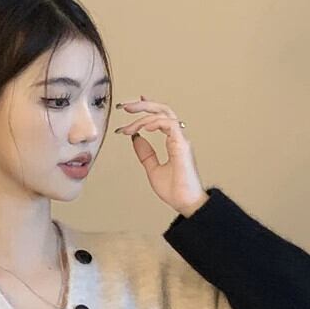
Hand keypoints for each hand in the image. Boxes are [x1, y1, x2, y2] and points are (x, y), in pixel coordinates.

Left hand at [114, 94, 206, 215]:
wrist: (185, 203)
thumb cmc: (175, 190)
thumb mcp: (152, 169)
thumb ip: (145, 153)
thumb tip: (135, 138)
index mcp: (173, 142)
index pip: (160, 118)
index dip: (146, 109)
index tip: (130, 107)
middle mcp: (178, 138)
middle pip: (162, 110)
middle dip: (142, 106)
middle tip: (124, 106)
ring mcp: (181, 140)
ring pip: (164, 114)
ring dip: (143, 116)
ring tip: (127, 125)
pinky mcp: (181, 145)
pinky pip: (168, 124)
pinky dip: (154, 123)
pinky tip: (142, 128)